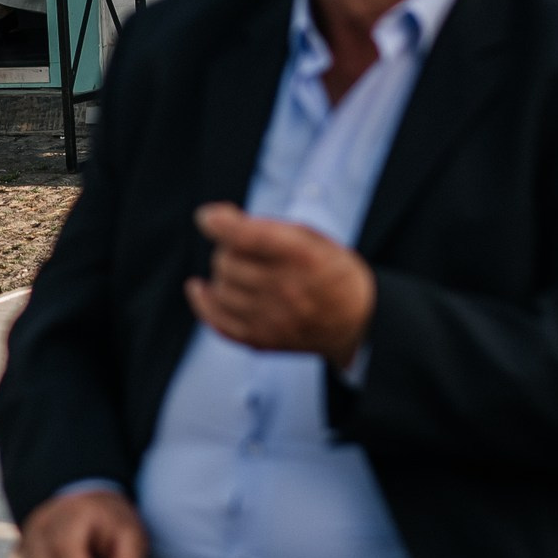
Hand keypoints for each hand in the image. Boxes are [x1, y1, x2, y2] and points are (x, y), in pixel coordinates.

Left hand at [189, 205, 375, 368]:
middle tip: (242, 248)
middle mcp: (286, 290)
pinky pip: (218, 321)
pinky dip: (203, 302)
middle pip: (228, 262)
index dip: (220, 223)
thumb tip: (217, 220)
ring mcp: (273, 319)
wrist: (357, 320)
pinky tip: (200, 289)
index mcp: (303, 257)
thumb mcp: (311, 238)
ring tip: (236, 268)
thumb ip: (267, 228)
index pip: (248, 237)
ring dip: (221, 274)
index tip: (207, 217)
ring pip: (220, 289)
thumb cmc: (331, 270)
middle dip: (228, 248)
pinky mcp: (262, 340)